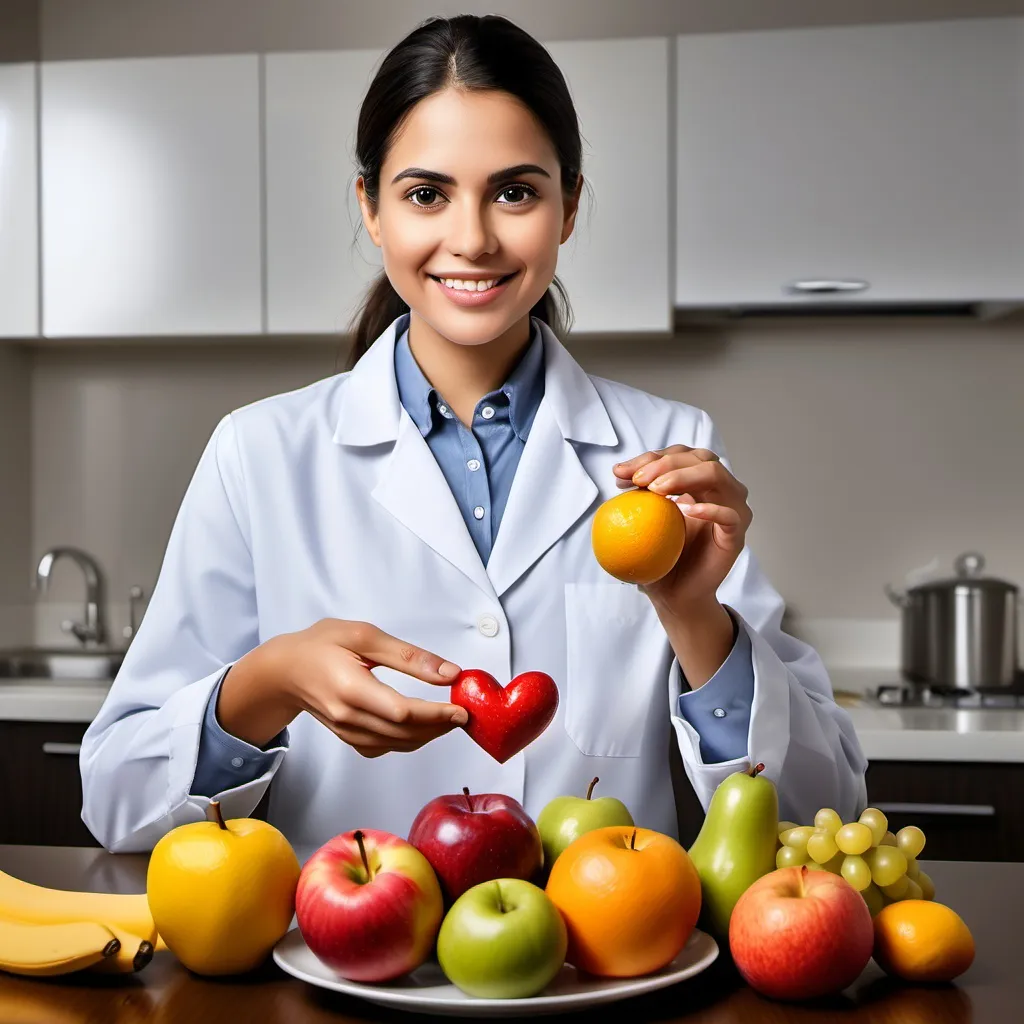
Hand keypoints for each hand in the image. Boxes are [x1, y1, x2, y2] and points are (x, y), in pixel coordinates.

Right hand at [220, 619, 467, 755]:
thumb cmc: (320, 645)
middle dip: (439, 726)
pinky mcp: (348, 737)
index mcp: (350, 689)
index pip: (402, 713)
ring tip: (450, 718)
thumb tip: (448, 673)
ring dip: (428, 736)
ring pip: (396, 745)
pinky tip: (422, 727)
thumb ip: (408, 656)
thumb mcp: (364, 635)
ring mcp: (346, 732)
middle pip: (403, 733)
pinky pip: (384, 748)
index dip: (435, 715)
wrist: (284, 669)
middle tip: (464, 713)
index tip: (461, 709)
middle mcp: (347, 717)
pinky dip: (408, 741)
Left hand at [612, 445, 752, 610]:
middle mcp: (721, 489)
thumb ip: (639, 494)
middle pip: (699, 458)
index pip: (680, 454)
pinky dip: (708, 508)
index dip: (650, 457)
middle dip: (664, 463)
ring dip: (682, 476)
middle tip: (638, 480)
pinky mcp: (736, 535)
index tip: (620, 473)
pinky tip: (684, 509)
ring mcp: (732, 510)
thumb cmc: (659, 555)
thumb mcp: (643, 519)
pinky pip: (729, 515)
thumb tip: (618, 472)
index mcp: (700, 481)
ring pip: (716, 475)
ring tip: (656, 489)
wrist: (674, 593)